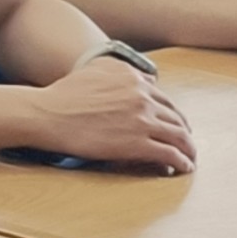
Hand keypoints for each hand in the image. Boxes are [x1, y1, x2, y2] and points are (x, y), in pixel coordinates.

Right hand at [25, 56, 197, 171]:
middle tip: (186, 143)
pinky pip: (170, 154)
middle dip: (184, 132)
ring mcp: (142, 121)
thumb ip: (121, 71)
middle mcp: (143, 97)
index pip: (164, 99)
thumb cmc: (63, 95)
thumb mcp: (94, 70)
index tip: (175, 124)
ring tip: (189, 157)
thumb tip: (146, 78)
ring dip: (188, 149)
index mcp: (133, 80)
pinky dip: (181, 162)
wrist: (46, 114)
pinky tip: (184, 167)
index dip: (173, 115)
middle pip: (176, 118)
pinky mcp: (137, 144)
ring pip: (179, 136)